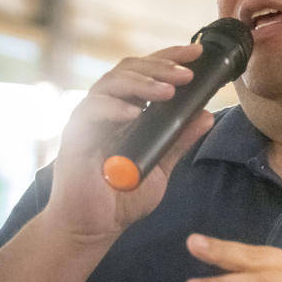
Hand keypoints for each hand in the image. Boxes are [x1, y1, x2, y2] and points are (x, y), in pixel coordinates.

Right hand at [42, 45, 214, 242]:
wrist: (93, 227)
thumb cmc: (122, 197)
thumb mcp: (162, 167)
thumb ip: (179, 141)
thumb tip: (206, 115)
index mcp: (127, 110)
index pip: (147, 73)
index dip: (170, 58)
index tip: (197, 54)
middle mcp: (108, 108)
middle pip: (129, 68)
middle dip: (160, 66)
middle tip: (187, 74)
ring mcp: (90, 119)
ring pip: (111, 82)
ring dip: (142, 82)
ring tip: (168, 91)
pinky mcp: (75, 135)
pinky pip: (91, 110)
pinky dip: (113, 108)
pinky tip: (134, 113)